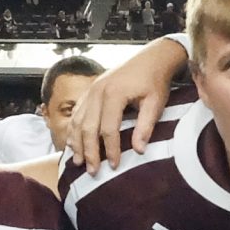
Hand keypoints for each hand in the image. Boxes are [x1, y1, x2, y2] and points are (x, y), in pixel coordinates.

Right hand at [69, 37, 186, 169]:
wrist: (151, 58)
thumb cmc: (154, 81)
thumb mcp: (156, 102)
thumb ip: (146, 126)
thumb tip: (139, 150)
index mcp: (114, 93)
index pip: (109, 128)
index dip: (111, 149)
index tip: (114, 165)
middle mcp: (98, 91)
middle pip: (88, 127)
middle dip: (89, 151)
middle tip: (92, 171)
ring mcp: (91, 90)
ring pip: (77, 121)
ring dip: (77, 143)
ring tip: (79, 162)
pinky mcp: (89, 90)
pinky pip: (76, 113)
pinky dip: (74, 130)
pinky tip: (74, 144)